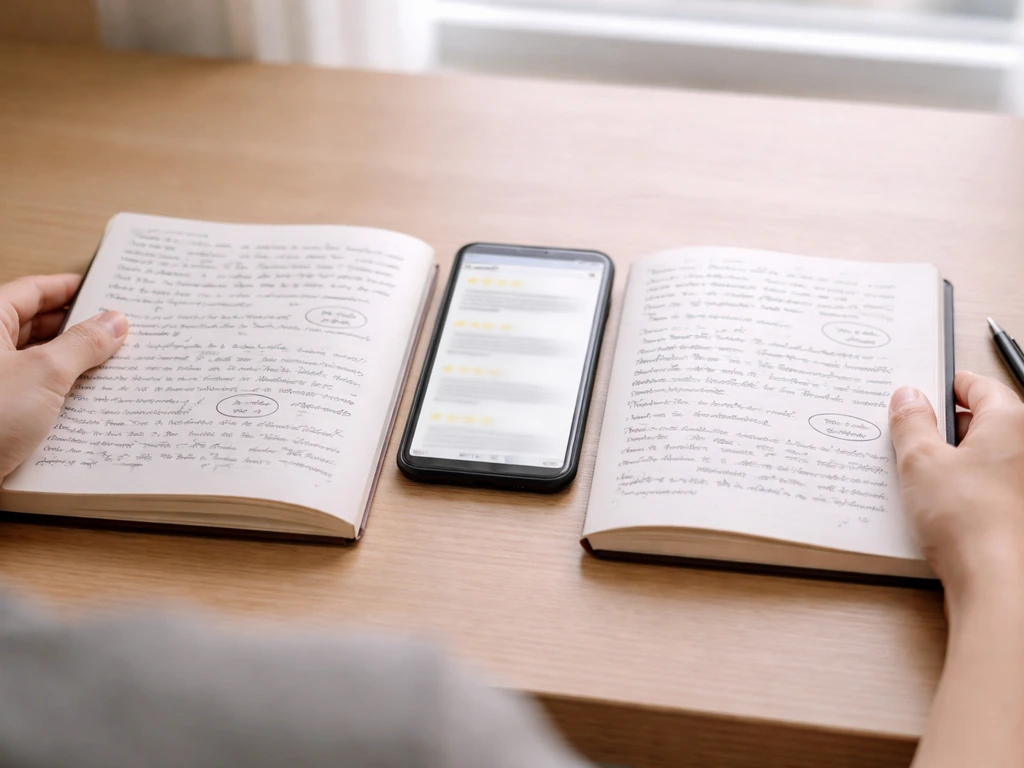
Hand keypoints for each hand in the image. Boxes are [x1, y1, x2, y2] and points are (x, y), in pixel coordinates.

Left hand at [0, 274, 127, 480]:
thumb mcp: (45, 373)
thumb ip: (84, 343)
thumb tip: (115, 321)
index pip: (34, 291)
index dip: (72, 289)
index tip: (107, 293)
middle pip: (37, 325)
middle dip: (79, 330)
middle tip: (119, 334)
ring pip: (38, 360)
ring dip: (74, 364)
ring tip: (113, 368)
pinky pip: (35, 391)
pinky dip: (62, 392)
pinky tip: (88, 401)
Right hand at [889, 371, 1023, 606]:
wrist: (998, 584)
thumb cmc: (969, 521)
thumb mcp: (920, 461)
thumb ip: (911, 422)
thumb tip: (908, 398)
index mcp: (1012, 421)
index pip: (977, 384)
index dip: (941, 387)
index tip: (916, 396)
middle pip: (982, 420)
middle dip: (942, 428)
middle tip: (907, 439)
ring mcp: (1023, 481)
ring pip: (982, 456)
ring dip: (950, 461)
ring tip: (917, 478)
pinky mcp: (1017, 510)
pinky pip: (987, 485)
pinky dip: (962, 487)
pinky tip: (936, 505)